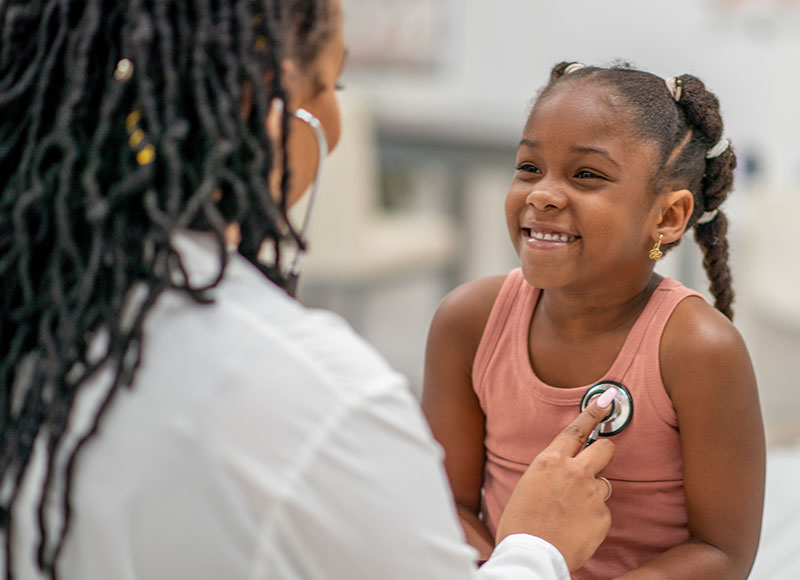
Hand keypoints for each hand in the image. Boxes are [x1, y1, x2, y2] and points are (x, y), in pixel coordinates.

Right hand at [494, 395, 615, 571]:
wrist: (530, 555)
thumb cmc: (520, 523)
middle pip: (604, 448)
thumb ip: (551, 472)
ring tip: (572, 513)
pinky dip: (592, 519)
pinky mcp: (603, 516)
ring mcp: (592, 494)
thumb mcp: (528, 486)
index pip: (576, 429)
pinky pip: (603, 511)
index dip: (593, 413)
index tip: (606, 401)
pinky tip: (575, 529)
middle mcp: (574, 471)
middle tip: (597, 462)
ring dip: (593, 493)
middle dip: (603, 451)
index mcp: (550, 461)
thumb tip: (565, 471)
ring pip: (604, 484)